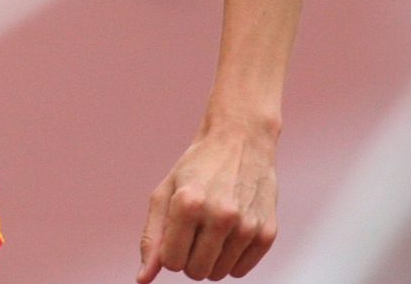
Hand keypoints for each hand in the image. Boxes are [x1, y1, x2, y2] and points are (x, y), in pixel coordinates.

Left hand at [137, 121, 278, 280]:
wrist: (241, 140)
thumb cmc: (197, 168)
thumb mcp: (166, 192)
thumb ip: (152, 237)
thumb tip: (143, 279)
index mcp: (188, 204)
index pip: (172, 262)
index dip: (170, 251)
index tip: (176, 232)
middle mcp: (220, 216)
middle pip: (195, 272)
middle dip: (189, 257)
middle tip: (194, 230)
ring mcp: (247, 226)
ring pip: (218, 274)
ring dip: (211, 258)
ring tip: (213, 227)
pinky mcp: (267, 233)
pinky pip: (240, 271)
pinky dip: (231, 258)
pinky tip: (231, 231)